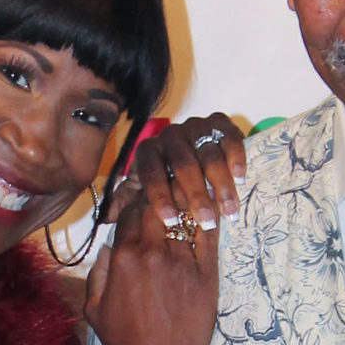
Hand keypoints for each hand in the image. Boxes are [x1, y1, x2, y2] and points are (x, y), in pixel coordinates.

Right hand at [84, 185, 218, 344]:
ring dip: (185, 201)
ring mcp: (181, 261)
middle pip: (156, 206)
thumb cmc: (125, 343)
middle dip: (161, 197)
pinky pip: (209, 235)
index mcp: (122, 258)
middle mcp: (151, 252)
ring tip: (189, 192)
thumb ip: (96, 275)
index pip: (129, 212)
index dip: (136, 202)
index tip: (142, 202)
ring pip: (184, 215)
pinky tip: (211, 207)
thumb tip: (105, 250)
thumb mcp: (95, 310)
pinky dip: (209, 217)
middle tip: (167, 194)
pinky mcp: (206, 273)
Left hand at [119, 112, 246, 233]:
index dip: (159, 195)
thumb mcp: (142, 192)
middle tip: (205, 221)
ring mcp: (194, 127)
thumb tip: (104, 218)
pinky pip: (228, 135)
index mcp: (148, 151)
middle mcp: (169, 135)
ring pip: (207, 153)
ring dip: (220, 183)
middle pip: (182, 163)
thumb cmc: (164, 183)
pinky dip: (235, 155)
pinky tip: (240, 177)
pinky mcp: (218, 123)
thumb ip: (126, 203)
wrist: (189, 158)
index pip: (151, 172)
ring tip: (228, 210)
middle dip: (194, 194)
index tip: (169, 220)